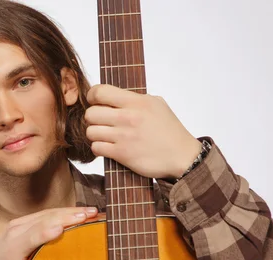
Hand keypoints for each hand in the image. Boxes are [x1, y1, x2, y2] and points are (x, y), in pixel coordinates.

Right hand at [0, 206, 97, 259]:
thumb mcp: (31, 256)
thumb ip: (45, 247)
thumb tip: (73, 247)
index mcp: (23, 226)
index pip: (52, 214)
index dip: (72, 211)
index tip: (93, 213)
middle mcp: (18, 227)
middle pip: (50, 214)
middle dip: (73, 212)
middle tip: (95, 212)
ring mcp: (14, 237)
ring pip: (43, 222)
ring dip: (65, 218)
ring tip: (83, 217)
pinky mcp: (12, 250)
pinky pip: (31, 239)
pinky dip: (45, 232)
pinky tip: (59, 230)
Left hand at [84, 84, 201, 179]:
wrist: (182, 155)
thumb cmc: (169, 129)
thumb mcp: (156, 104)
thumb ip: (134, 98)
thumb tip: (113, 96)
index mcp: (137, 101)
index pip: (100, 92)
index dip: (92, 96)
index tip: (95, 101)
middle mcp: (128, 117)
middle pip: (90, 113)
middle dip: (92, 118)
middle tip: (100, 122)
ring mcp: (124, 136)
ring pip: (90, 131)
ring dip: (95, 134)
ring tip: (104, 136)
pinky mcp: (122, 154)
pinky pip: (96, 147)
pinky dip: (99, 148)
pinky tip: (107, 147)